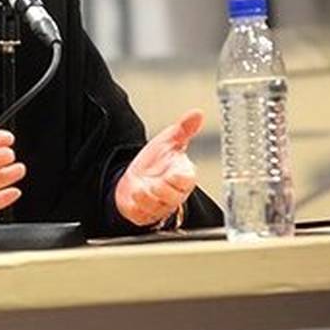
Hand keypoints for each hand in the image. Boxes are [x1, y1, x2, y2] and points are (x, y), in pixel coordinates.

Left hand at [115, 110, 202, 226]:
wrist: (135, 178)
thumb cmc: (156, 161)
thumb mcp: (168, 142)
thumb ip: (183, 129)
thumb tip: (197, 113)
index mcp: (182, 176)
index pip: (187, 181)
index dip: (180, 178)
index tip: (173, 173)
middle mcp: (172, 193)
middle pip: (173, 197)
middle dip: (162, 190)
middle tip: (154, 182)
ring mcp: (158, 206)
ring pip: (156, 207)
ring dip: (146, 198)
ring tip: (139, 189)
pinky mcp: (143, 214)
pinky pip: (141, 215)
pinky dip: (135, 207)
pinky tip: (132, 198)